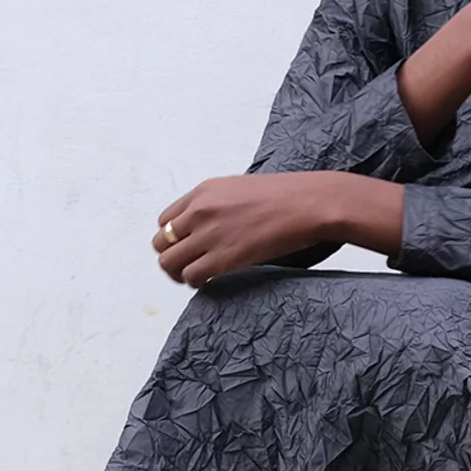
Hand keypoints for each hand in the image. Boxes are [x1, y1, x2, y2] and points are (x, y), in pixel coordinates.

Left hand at [153, 172, 332, 285]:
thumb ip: (215, 204)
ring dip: (181, 272)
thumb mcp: (239, 188)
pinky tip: (209, 279)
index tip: (186, 244)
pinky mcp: (223, 257)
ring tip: (197, 274)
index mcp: (203, 192)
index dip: (174, 236)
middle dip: (172, 255)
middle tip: (188, 263)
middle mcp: (200, 211)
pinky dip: (196, 282)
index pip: (165, 220)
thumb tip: (206, 225)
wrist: (308, 204)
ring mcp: (209, 234)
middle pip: (161, 242)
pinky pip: (191, 276)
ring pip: (170, 263)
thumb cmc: (284, 196)